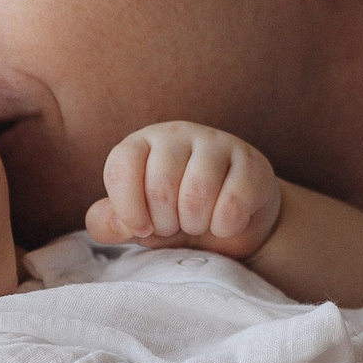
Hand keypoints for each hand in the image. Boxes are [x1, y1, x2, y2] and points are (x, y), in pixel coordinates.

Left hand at [86, 121, 283, 257]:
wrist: (234, 221)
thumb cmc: (178, 216)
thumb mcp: (139, 223)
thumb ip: (111, 223)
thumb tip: (115, 224)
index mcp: (143, 142)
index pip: (121, 167)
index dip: (128, 207)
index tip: (142, 228)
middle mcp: (178, 134)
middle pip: (160, 186)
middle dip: (166, 222)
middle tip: (176, 225)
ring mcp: (218, 143)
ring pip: (196, 194)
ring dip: (196, 224)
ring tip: (198, 223)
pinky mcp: (251, 162)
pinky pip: (233, 203)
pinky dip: (226, 226)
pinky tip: (226, 223)